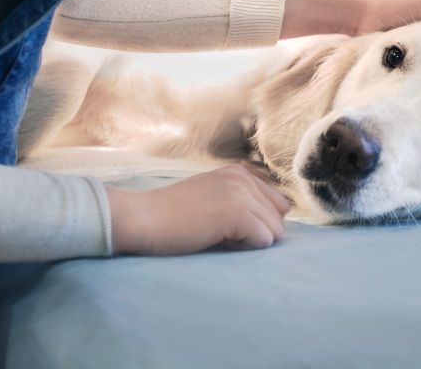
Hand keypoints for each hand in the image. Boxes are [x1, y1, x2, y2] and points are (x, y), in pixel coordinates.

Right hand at [107, 165, 290, 254]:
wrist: (141, 218)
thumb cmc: (170, 216)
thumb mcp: (211, 198)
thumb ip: (240, 201)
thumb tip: (275, 223)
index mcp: (238, 172)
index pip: (277, 204)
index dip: (257, 222)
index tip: (225, 224)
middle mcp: (243, 177)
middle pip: (280, 218)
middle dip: (257, 232)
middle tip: (219, 231)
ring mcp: (241, 193)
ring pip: (275, 231)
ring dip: (249, 241)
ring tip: (216, 235)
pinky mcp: (237, 212)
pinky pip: (265, 241)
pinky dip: (244, 248)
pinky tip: (216, 239)